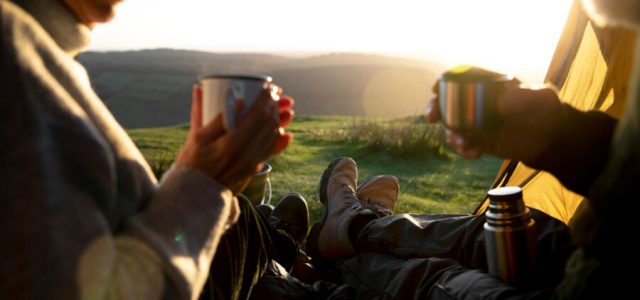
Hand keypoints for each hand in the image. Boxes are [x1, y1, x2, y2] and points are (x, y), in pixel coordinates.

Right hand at [176, 84, 294, 193]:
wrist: (197, 195)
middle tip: (276, 93)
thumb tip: (202, 88)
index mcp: (231, 142)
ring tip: (283, 108)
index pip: (257, 115)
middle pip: (268, 124)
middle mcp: (246, 153)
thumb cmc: (192, 164)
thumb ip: (201, 112)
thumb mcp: (195, 137)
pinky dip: (279, 140)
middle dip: (275, 106)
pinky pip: (271, 152)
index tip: (269, 87)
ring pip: (272, 136)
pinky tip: (285, 132)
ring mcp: (251, 162)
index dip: (265, 99)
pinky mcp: (253, 169)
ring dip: (280, 120)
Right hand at [427, 80, 565, 161]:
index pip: (462, 77)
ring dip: (451, 134)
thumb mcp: (541, 98)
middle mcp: (480, 102)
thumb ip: (524, 96)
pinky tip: (474, 153)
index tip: (435, 89)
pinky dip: (464, 149)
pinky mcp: (480, 140)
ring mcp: (478, 122)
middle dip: (436, 108)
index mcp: (490, 85)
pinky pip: (464, 144)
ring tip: (463, 142)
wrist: (552, 139)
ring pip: (453, 125)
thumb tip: (500, 103)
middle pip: (449, 101)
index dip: (445, 81)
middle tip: (432, 118)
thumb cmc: (548, 111)